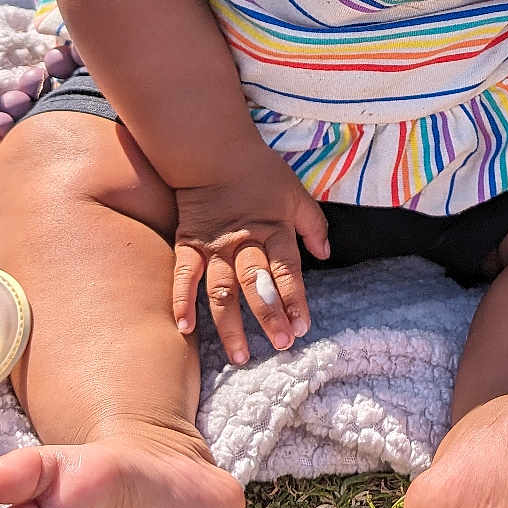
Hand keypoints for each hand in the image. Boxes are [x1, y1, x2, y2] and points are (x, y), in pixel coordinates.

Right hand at [171, 146, 329, 363]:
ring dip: (230, 325)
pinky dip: (182, 302)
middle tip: (280, 345)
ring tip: (239, 355)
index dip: (295, 300)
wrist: (214, 152)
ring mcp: (214, 246)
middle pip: (256, 283)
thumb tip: (326, 253)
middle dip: (269, 316)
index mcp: (274, 229)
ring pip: (222, 290)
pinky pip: (184, 276)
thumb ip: (313, 224)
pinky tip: (184, 329)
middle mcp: (244, 241)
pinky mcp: (189, 244)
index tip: (303, 328)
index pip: (287, 270)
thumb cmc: (260, 173)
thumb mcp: (296, 193)